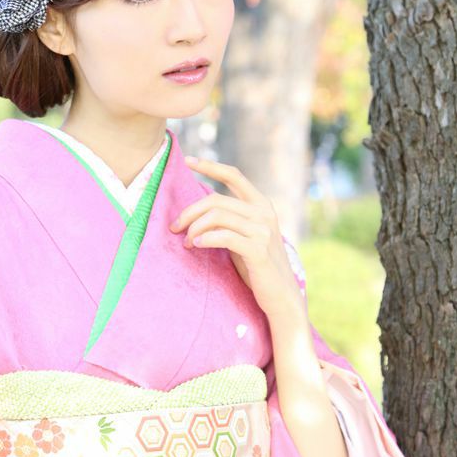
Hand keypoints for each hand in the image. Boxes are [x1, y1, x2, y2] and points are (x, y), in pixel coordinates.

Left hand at [169, 155, 304, 320]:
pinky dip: (205, 239)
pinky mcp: (258, 249)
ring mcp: (263, 230)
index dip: (210, 166)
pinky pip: (224, 236)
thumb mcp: (244, 236)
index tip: (188, 161)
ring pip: (217, 216)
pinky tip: (196, 245)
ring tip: (186, 242)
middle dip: (189, 212)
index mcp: (261, 205)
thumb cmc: (257, 266)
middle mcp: (264, 213)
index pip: (234, 176)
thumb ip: (229, 220)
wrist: (281, 296)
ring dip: (194, 228)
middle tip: (175, 228)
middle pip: (216, 200)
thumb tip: (197, 210)